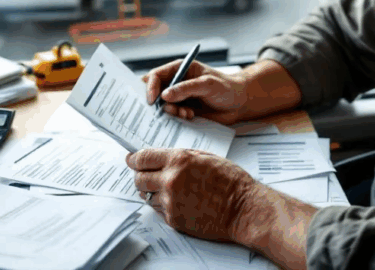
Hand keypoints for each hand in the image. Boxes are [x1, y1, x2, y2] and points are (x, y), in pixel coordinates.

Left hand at [126, 148, 260, 242]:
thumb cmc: (230, 180)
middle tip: (143, 174)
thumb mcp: (205, 156)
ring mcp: (171, 202)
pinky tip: (177, 200)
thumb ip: (180, 156)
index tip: (131, 159)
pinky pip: (158, 209)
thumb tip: (159, 157)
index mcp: (179, 160)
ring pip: (146, 195)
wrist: (243, 208)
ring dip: (151, 191)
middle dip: (139, 175)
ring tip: (165, 188)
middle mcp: (170, 180)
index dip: (134, 158)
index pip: (143, 158)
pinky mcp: (174, 219)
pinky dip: (162, 204)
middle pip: (139, 178)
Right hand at [142, 60, 247, 123]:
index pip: (156, 75)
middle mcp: (176, 83)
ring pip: (162, 107)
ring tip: (185, 114)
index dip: (150, 87)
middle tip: (167, 111)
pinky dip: (176, 119)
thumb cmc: (226, 87)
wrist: (239, 104)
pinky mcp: (183, 111)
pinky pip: (171, 117)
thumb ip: (186, 89)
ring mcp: (179, 98)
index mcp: (179, 70)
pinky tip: (189, 117)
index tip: (152, 101)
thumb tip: (164, 96)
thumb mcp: (207, 85)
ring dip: (170, 112)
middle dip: (157, 103)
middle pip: (154, 92)